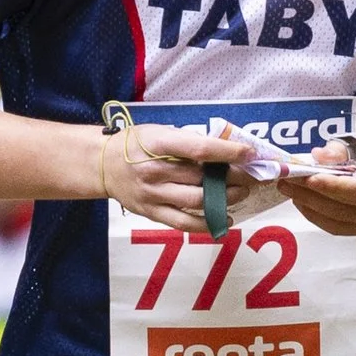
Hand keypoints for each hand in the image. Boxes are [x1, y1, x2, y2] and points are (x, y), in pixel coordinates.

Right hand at [97, 123, 285, 230]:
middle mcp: (154, 171)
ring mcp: (152, 195)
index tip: (249, 153)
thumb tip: (227, 150)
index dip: (228, 152)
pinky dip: (209, 223)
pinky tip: (225, 218)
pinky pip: (185, 223)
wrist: (104, 165)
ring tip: (240, 193)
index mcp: (158, 144)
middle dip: (234, 177)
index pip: (199, 148)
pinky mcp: (152, 213)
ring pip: (198, 202)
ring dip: (225, 198)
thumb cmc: (137, 144)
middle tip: (251, 175)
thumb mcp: (160, 132)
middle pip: (202, 178)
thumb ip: (188, 141)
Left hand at [291, 126, 355, 238]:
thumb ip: (345, 149)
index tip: (305, 178)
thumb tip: (317, 156)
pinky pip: (340, 227)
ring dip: (309, 206)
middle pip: (342, 208)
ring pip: (337, 220)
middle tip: (285, 181)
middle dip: (309, 194)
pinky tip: (303, 202)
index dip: (330, 186)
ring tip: (289, 190)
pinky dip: (318, 216)